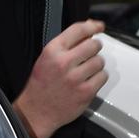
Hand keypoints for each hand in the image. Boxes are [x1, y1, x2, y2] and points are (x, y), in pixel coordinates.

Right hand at [14, 19, 106, 137]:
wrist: (36, 111)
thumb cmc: (41, 84)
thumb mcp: (47, 58)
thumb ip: (67, 43)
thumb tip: (89, 28)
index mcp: (52, 51)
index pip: (78, 30)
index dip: (92, 26)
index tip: (99, 27)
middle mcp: (64, 62)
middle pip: (94, 45)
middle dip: (94, 48)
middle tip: (89, 55)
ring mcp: (75, 78)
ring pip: (100, 61)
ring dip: (96, 64)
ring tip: (86, 70)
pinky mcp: (85, 92)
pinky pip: (103, 77)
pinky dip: (98, 78)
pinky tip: (88, 81)